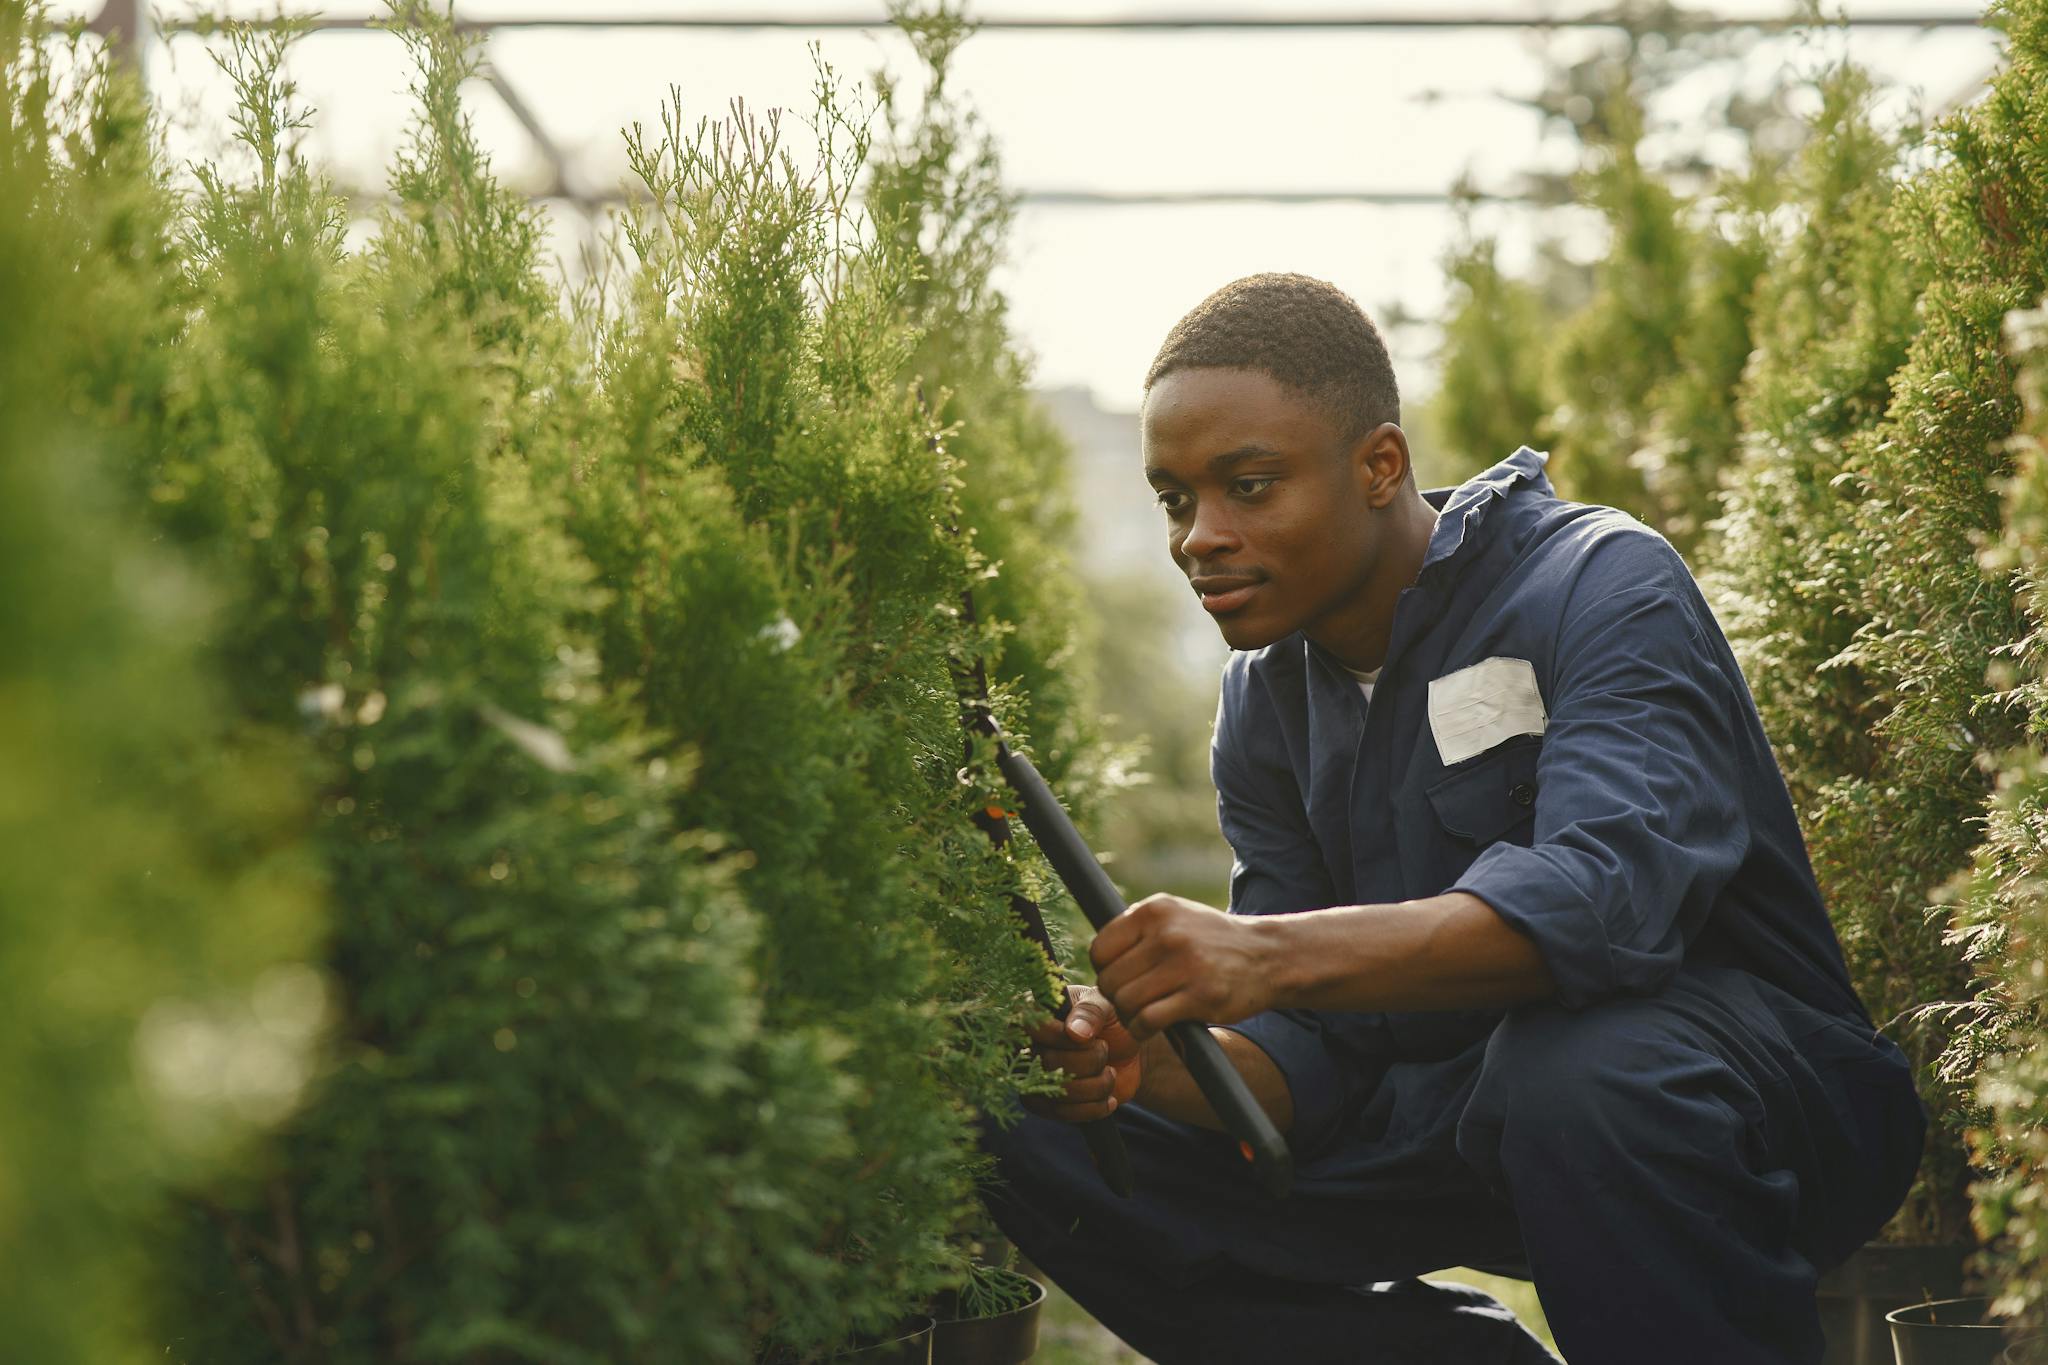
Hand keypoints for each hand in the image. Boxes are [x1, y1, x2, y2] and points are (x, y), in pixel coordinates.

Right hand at [1022, 983, 1141, 1122]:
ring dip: (1095, 1086)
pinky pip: (1060, 1113)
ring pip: (1056, 1091)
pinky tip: (1109, 1099)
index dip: (1058, 1036)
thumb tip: (1075, 1033)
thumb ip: (1092, 1012)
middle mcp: (1027, 1043)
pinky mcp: (1045, 1101)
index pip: (1027, 1024)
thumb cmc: (1111, 1021)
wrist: (1127, 1053)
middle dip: (1089, 1061)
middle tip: (1105, 1050)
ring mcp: (1033, 1074)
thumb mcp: (1108, 1006)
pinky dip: (1092, 1108)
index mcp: (1036, 1011)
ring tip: (1110, 1073)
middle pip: (1047, 1061)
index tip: (1089, 1038)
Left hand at [1089, 893, 1275, 1041]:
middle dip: (1116, 997)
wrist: (1268, 956)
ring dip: (1129, 1016)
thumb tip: (1096, 958)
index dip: (1105, 970)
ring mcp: (1185, 964)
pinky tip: (1154, 1026)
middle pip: (1110, 979)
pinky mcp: (1200, 996)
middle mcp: (1168, 933)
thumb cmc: (1212, 942)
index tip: (1122, 978)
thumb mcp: (1176, 918)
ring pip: (1125, 1002)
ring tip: (1145, 1013)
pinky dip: (1143, 1030)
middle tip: (1135, 1001)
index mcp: (1155, 910)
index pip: (1100, 950)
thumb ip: (1138, 931)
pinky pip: (1147, 1021)